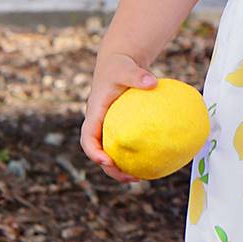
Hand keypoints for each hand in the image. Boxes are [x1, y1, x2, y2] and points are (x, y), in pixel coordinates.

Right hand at [79, 52, 157, 182]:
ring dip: (122, 168)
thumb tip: (153, 82)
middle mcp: (99, 125)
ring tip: (141, 177)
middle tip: (131, 178)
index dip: (94, 152)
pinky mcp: (120, 128)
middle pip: (99, 153)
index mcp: (94, 114)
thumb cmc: (120, 66)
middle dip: (111, 169)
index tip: (107, 161)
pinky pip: (126, 145)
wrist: (120, 63)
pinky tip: (154, 161)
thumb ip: (137, 75)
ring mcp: (108, 128)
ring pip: (111, 153)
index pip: (88, 138)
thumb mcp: (126, 68)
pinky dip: (135, 155)